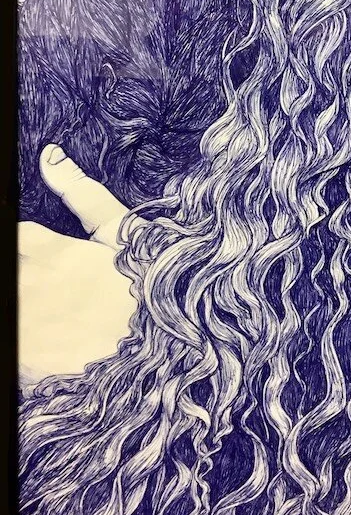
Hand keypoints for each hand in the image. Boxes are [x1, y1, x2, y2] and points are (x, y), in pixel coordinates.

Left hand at [18, 145, 145, 387]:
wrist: (170, 342)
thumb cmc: (151, 276)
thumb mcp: (122, 228)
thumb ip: (80, 191)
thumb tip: (49, 153)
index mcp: (53, 251)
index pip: (17, 236)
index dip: (30, 244)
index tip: (50, 254)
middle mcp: (32, 287)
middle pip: (11, 268)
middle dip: (28, 273)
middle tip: (60, 283)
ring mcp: (29, 326)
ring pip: (10, 302)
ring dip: (28, 303)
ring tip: (61, 307)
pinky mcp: (31, 361)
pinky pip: (14, 349)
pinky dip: (27, 341)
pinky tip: (55, 337)